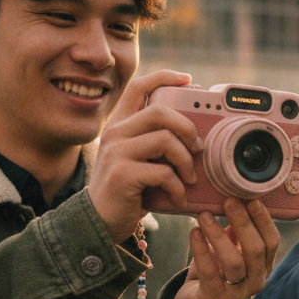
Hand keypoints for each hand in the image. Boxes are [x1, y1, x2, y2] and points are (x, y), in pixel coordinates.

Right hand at [87, 70, 197, 243]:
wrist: (101, 220)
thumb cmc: (130, 190)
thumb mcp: (141, 159)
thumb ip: (158, 142)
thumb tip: (196, 134)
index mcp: (121, 124)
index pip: (139, 87)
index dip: (165, 77)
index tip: (189, 80)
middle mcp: (116, 132)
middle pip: (160, 112)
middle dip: (188, 129)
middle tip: (198, 150)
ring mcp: (117, 152)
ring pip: (166, 140)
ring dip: (186, 162)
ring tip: (190, 179)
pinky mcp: (122, 174)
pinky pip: (163, 172)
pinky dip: (178, 187)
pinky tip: (179, 198)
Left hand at [172, 198, 279, 298]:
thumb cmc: (215, 271)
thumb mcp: (230, 249)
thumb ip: (236, 231)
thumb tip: (236, 196)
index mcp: (264, 266)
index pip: (271, 241)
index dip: (264, 220)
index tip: (251, 198)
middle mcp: (256, 281)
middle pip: (256, 250)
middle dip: (244, 223)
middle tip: (229, 201)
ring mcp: (237, 293)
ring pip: (234, 262)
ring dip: (219, 235)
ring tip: (204, 215)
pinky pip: (209, 272)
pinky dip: (201, 249)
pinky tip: (194, 232)